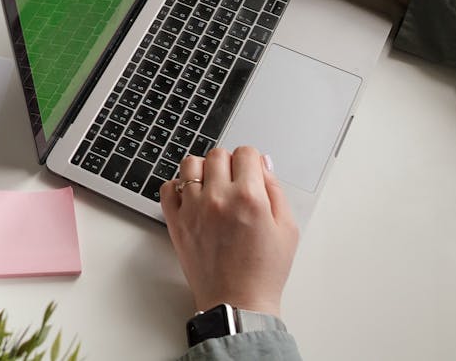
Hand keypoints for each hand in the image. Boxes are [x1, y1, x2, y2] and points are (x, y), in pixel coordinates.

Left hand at [160, 146, 297, 316]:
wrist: (237, 303)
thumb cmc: (263, 272)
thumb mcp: (287, 229)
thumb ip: (275, 190)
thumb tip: (262, 164)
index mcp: (248, 197)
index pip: (245, 153)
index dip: (251, 161)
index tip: (251, 173)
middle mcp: (218, 198)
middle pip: (217, 154)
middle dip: (229, 164)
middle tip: (234, 183)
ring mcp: (193, 208)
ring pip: (190, 164)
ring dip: (203, 170)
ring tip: (212, 187)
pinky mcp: (175, 221)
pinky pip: (168, 187)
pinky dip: (178, 187)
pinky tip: (192, 198)